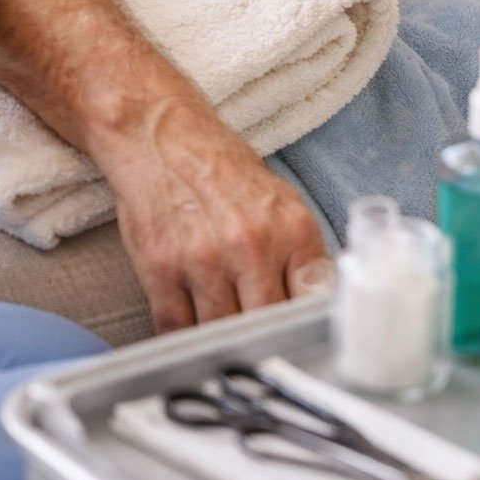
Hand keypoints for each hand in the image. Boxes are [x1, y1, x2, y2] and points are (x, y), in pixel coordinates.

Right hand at [103, 96, 326, 332]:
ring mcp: (203, 259)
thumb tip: (321, 301)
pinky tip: (190, 330)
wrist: (158, 135)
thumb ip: (302, 252)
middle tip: (260, 343)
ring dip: (223, 340)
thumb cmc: (218, 168)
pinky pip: (177, 330)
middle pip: (268, 325)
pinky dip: (184, 339)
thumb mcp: (279, 200)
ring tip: (222, 332)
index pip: (312, 301)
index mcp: (289, 227)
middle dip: (265, 339)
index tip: (302, 340)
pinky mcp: (161, 269)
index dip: (307, 328)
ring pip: (223, 334)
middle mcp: (250, 244)